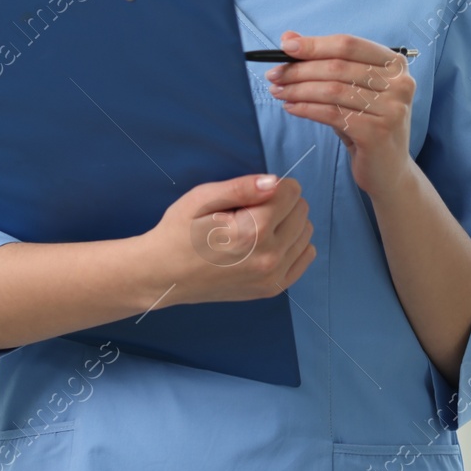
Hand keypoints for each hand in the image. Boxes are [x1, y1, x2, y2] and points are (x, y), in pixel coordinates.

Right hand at [137, 173, 313, 307]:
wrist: (164, 276)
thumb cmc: (179, 232)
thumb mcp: (201, 199)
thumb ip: (240, 187)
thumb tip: (274, 182)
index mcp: (252, 231)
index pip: (291, 192)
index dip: (270, 186)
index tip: (249, 196)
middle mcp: (269, 256)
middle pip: (301, 210)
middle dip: (281, 203)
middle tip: (249, 212)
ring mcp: (273, 276)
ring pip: (306, 231)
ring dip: (288, 223)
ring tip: (257, 228)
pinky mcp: (273, 288)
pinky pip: (306, 255)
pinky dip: (294, 243)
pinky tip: (270, 243)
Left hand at [265, 31, 414, 195]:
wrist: (388, 170)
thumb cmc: (367, 124)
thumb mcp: (350, 89)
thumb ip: (323, 61)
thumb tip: (289, 38)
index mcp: (396, 63)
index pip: (349, 45)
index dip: (315, 44)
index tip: (285, 47)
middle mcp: (400, 83)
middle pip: (338, 67)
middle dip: (300, 70)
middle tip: (274, 75)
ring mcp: (392, 108)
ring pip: (333, 90)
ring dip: (299, 90)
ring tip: (278, 91)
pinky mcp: (377, 132)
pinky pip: (332, 114)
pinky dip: (306, 109)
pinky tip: (291, 108)